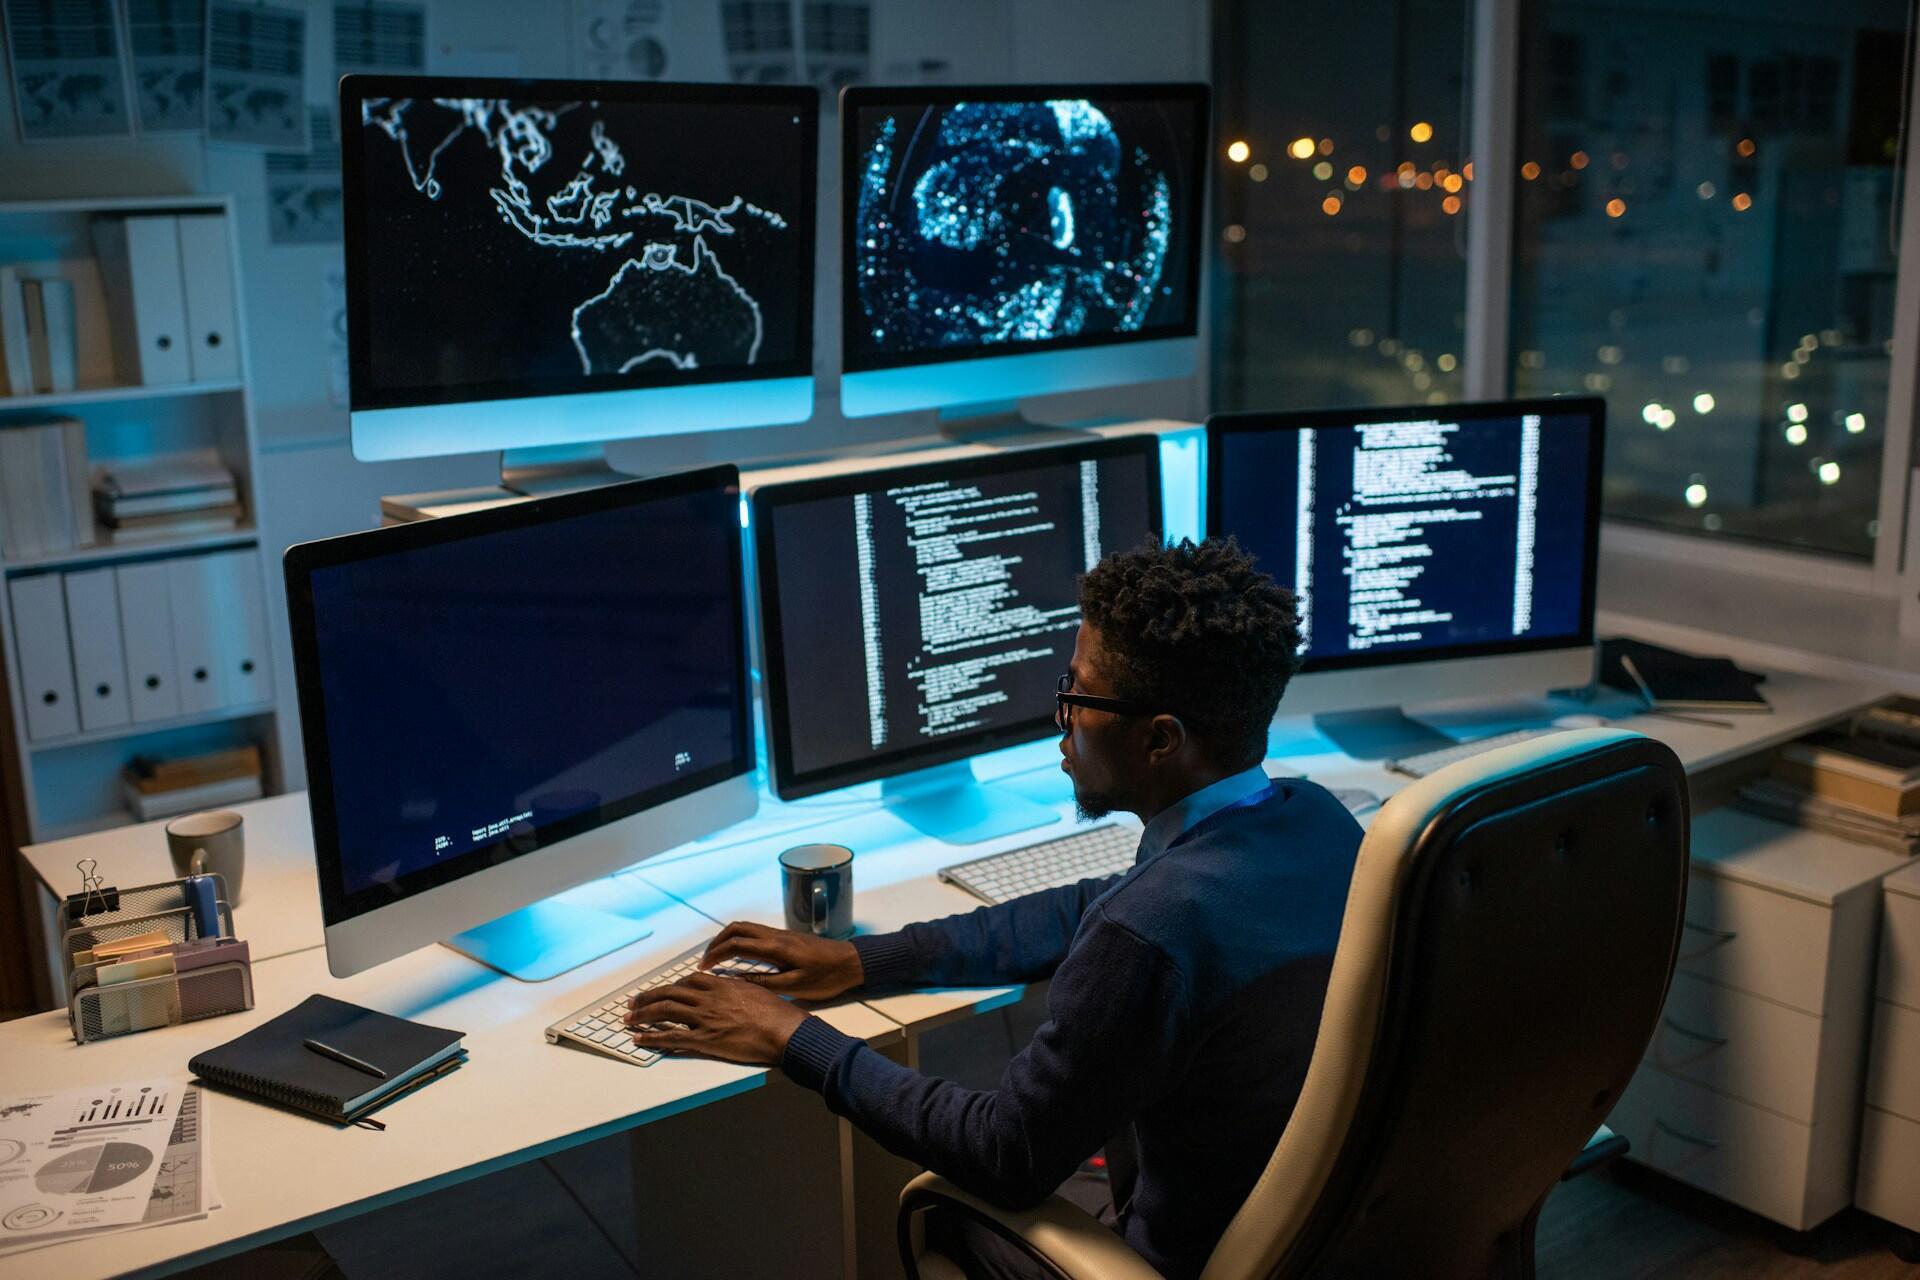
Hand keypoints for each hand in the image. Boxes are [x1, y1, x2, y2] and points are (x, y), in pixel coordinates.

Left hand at [624, 972, 807, 1065]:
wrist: (785, 1032)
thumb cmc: (777, 1014)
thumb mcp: (756, 992)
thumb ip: (737, 989)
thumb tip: (728, 989)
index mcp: (722, 986)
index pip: (688, 981)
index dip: (672, 986)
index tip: (663, 991)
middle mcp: (709, 999)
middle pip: (670, 993)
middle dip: (648, 998)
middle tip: (633, 1003)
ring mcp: (705, 1019)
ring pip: (665, 1011)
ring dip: (643, 1015)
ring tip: (629, 1019)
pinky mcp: (705, 1040)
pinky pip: (671, 1037)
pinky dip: (651, 1037)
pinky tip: (639, 1039)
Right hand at [700, 921, 863, 1000]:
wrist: (851, 962)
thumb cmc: (826, 978)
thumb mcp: (795, 987)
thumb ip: (764, 983)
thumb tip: (735, 981)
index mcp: (776, 948)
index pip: (737, 945)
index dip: (716, 955)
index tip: (704, 968)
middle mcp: (775, 935)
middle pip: (737, 928)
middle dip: (717, 942)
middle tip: (706, 960)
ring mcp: (781, 933)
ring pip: (746, 927)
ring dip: (727, 938)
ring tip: (717, 956)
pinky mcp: (786, 937)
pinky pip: (755, 932)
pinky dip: (740, 939)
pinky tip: (738, 954)